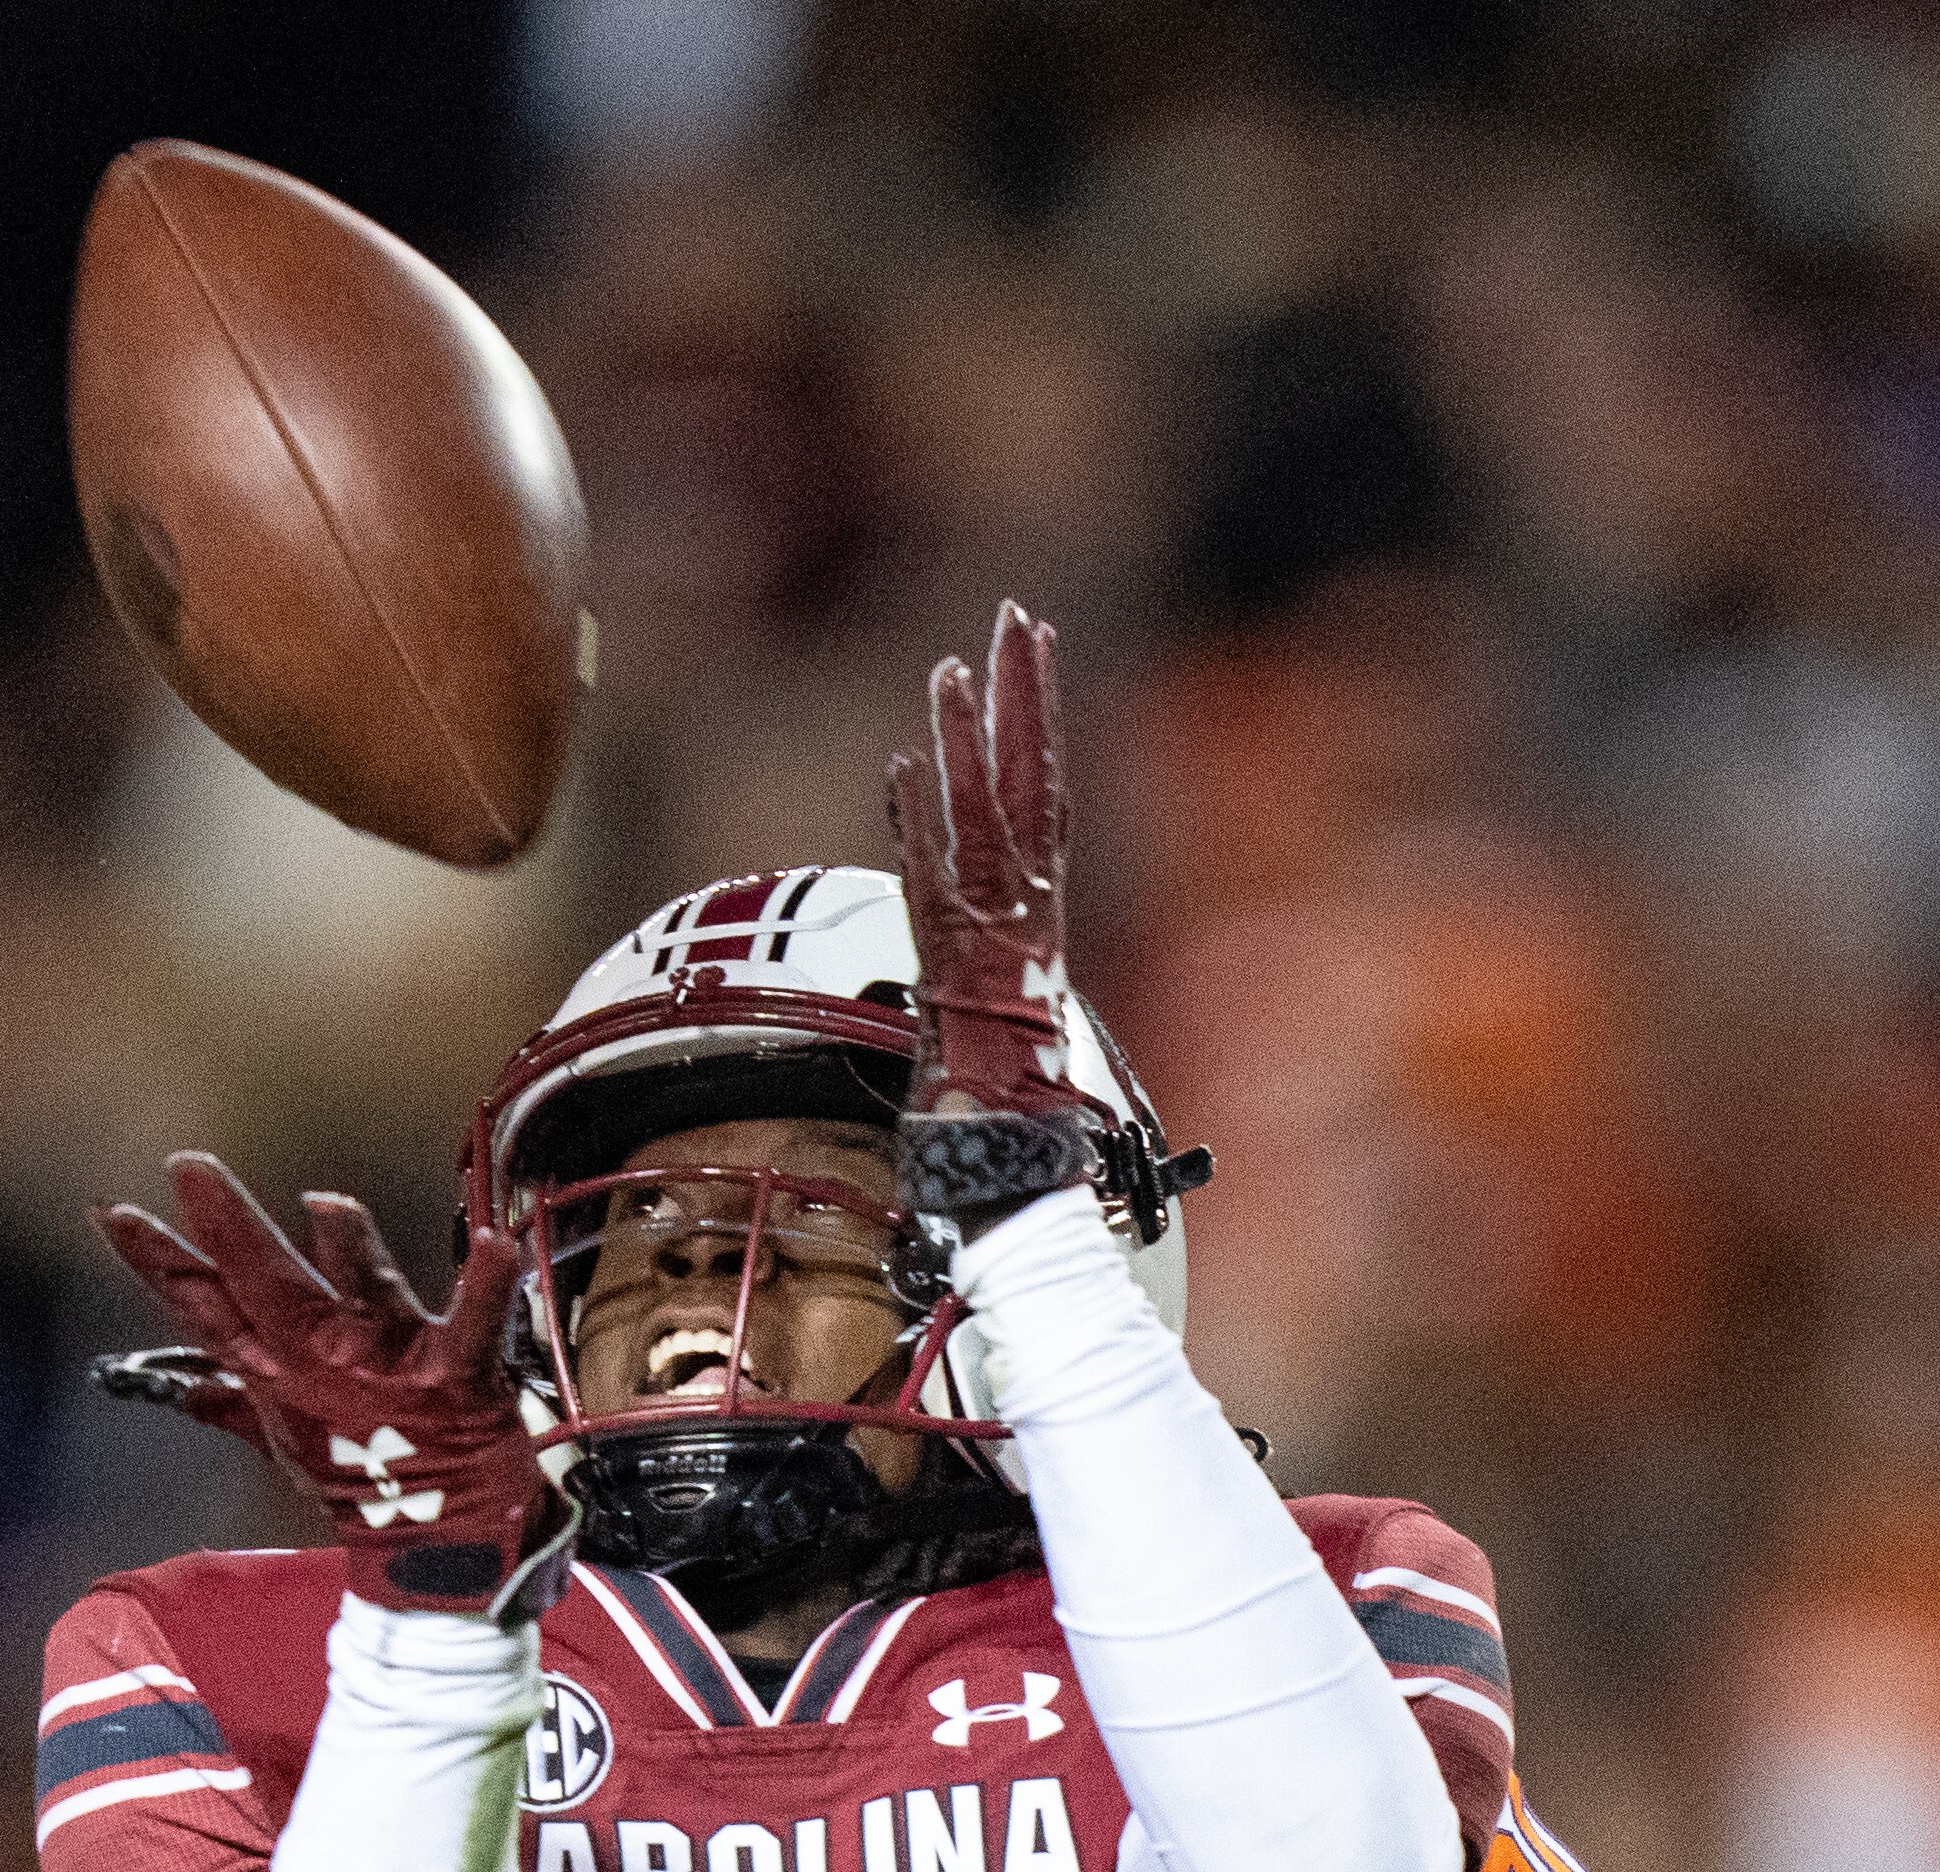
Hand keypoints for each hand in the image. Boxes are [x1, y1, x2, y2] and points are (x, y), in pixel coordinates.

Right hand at [95, 1154, 573, 1621]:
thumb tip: (180, 1391)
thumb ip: (233, 1404)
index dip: (158, 1261)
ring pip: (365, 1293)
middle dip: (230, 1226)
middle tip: (192, 1169)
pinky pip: (474, 1323)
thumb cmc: (364, 1480)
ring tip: (328, 1204)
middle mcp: (324, 1361)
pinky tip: (496, 1247)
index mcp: (278, 1372)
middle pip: (267, 1283)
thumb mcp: (288, 1440)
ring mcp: (391, 1365)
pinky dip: (486, 1285)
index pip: (205, 1305)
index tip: (114, 1213)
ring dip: (349, 1249)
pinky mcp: (458, 1376)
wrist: (440, 1544)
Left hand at [887, 599, 1097, 1224]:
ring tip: (951, 665)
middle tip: (1014, 618)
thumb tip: (976, 999)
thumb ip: (981, 997)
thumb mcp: (996, 1049)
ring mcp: (994, 945)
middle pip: (1025, 790)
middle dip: (1020, 700)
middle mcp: (1023, 923)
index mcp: (1035, 927)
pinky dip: (918, 831)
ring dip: (966, 744)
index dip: (1032, 727)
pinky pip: (936, 889)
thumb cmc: (1008, 1129)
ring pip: (983, 825)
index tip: (1027, 653)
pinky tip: (899, 771)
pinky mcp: (961, 975)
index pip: (1040, 805)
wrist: (1013, 1184)